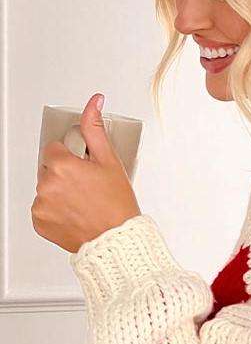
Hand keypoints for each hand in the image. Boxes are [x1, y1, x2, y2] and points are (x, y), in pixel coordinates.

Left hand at [31, 93, 141, 253]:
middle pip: (49, 169)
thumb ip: (95, 129)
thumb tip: (94, 103)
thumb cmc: (118, 206)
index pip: (55, 149)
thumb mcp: (111, 162)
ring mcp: (41, 204)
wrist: (118, 241)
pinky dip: (55, 212)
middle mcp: (47, 183)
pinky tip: (74, 215)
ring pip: (46, 189)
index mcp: (61, 164)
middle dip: (65, 176)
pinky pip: (43, 210)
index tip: (86, 172)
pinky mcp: (39, 221)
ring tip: (83, 205)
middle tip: (88, 190)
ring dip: (60, 194)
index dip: (73, 160)